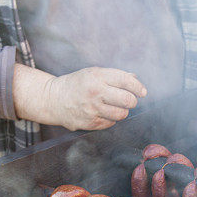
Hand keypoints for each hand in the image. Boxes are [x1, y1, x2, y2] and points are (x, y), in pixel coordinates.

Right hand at [14, 64, 146, 130]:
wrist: (54, 100)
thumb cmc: (77, 84)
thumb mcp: (93, 73)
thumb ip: (115, 76)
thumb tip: (135, 78)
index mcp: (97, 76)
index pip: (125, 80)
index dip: (137, 86)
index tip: (142, 92)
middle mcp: (95, 92)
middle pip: (128, 100)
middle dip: (132, 101)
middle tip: (129, 100)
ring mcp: (93, 109)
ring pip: (122, 114)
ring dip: (122, 111)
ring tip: (114, 107)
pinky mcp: (91, 123)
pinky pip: (111, 123)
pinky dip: (111, 119)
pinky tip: (102, 113)